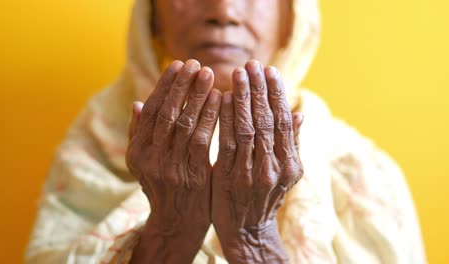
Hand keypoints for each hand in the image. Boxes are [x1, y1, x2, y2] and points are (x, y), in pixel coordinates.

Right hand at [127, 60, 220, 262]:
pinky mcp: (193, 175)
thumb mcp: (143, 163)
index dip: (164, 86)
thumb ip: (139, 134)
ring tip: (209, 73)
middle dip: (182, 86)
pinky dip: (210, 117)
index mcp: (137, 152)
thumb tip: (137, 103)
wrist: (177, 222)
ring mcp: (171, 168)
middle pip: (167, 114)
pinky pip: (203, 140)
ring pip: (185, 124)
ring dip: (197, 96)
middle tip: (195, 63)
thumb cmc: (163, 186)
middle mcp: (151, 159)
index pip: (151, 111)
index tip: (177, 64)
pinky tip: (219, 99)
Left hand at [212, 61, 303, 263]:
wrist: (247, 232)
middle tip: (253, 64)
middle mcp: (275, 167)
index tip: (271, 71)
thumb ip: (291, 145)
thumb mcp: (286, 174)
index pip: (285, 121)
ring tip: (238, 73)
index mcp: (291, 164)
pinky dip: (225, 118)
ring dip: (242, 98)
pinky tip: (220, 99)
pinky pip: (227, 142)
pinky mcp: (228, 178)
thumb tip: (301, 115)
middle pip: (268, 120)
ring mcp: (251, 173)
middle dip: (260, 89)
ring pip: (248, 128)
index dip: (278, 95)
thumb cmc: (264, 198)